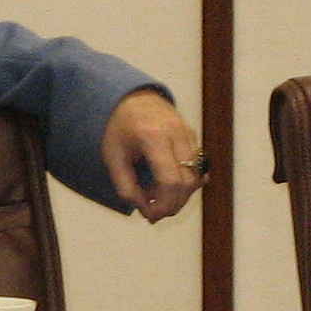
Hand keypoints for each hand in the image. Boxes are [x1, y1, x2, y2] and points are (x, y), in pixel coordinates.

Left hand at [101, 91, 206, 222]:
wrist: (132, 97)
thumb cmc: (119, 127)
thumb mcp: (113, 157)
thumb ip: (125, 186)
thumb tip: (144, 207)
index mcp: (153, 137)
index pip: (171, 181)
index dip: (163, 205)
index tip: (149, 213)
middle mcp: (177, 134)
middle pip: (188, 182)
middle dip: (173, 204)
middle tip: (153, 211)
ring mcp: (188, 134)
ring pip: (197, 177)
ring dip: (179, 195)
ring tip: (155, 195)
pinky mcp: (193, 136)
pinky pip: (196, 168)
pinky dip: (184, 183)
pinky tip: (165, 184)